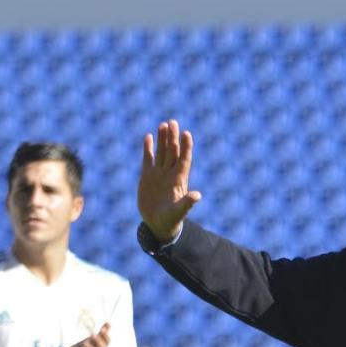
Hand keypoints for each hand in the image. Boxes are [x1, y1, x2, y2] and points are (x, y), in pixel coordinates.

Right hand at [138, 120, 201, 241]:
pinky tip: (149, 136)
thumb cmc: (171, 220)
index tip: (187, 133)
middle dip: (173, 137)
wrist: (158, 224)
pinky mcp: (147, 176)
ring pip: (161, 152)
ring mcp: (159, 174)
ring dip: (162, 139)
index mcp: (179, 180)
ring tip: (164, 124)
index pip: (184, 159)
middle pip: (173, 152)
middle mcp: (170, 174)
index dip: (186, 147)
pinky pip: (148, 159)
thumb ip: (187, 203)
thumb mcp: (179, 212)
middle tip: (173, 122)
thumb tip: (198, 196)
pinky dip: (148, 148)